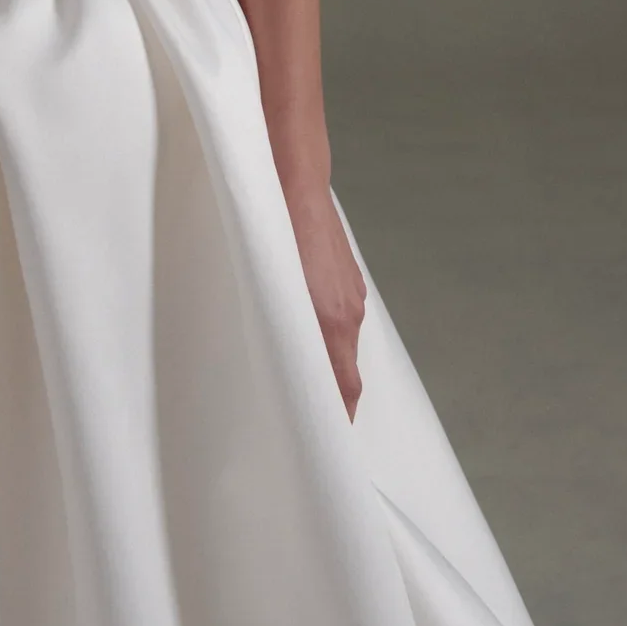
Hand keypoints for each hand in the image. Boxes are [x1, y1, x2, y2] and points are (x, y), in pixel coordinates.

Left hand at [284, 184, 366, 419]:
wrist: (295, 186)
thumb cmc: (276, 237)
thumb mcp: (273, 292)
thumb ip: (289, 335)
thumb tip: (296, 369)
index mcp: (333, 323)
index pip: (345, 388)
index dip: (339, 417)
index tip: (331, 439)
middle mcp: (350, 312)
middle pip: (346, 369)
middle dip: (332, 395)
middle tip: (312, 416)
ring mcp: (352, 294)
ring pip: (342, 342)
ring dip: (327, 361)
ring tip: (305, 374)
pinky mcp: (348, 278)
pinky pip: (341, 317)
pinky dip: (329, 332)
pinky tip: (307, 327)